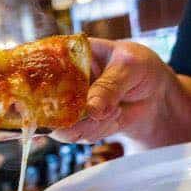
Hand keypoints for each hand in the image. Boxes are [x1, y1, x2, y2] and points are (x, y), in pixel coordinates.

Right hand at [52, 38, 173, 143]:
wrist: (155, 96)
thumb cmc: (141, 68)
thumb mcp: (129, 67)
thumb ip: (109, 86)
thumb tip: (91, 109)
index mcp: (68, 55)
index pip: (40, 67)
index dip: (35, 84)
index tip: (52, 99)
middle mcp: (61, 81)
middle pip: (43, 104)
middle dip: (72, 115)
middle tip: (99, 111)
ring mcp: (66, 105)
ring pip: (61, 126)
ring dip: (91, 125)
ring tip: (115, 111)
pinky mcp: (76, 124)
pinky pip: (77, 136)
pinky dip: (98, 131)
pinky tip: (114, 118)